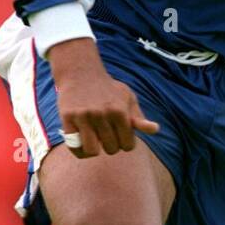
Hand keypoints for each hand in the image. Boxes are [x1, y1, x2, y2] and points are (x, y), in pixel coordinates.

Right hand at [47, 38, 159, 158]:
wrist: (81, 72)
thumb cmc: (108, 89)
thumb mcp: (128, 98)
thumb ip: (139, 118)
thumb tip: (156, 129)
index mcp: (120, 111)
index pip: (128, 146)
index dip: (125, 143)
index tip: (120, 135)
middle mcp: (102, 114)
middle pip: (111, 149)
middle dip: (110, 145)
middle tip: (106, 134)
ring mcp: (84, 117)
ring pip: (92, 151)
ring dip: (94, 150)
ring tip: (94, 141)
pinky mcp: (67, 118)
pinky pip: (74, 147)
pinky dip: (79, 151)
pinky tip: (82, 144)